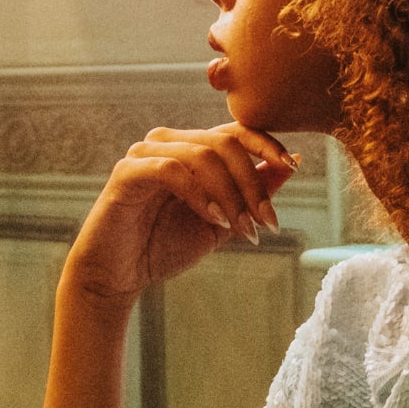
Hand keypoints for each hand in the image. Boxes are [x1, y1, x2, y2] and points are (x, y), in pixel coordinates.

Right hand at [62, 123, 298, 308]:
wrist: (116, 277)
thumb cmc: (163, 247)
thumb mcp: (222, 221)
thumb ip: (251, 193)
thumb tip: (291, 163)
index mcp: (192, 148)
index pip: (236, 130)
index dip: (267, 144)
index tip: (292, 165)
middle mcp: (169, 142)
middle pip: (224, 142)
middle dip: (253, 183)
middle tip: (266, 222)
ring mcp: (145, 153)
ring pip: (202, 155)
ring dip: (230, 195)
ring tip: (240, 229)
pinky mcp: (127, 172)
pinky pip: (171, 170)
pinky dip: (199, 194)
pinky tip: (212, 220)